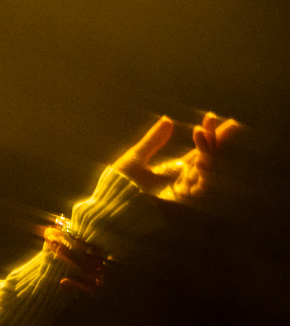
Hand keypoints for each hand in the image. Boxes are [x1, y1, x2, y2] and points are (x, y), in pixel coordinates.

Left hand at [112, 113, 237, 200]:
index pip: (199, 152)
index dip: (208, 136)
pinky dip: (204, 175)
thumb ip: (153, 141)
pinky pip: (201, 190)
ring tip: (199, 132)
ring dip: (208, 152)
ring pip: (207, 172)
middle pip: (208, 159)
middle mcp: (183, 181)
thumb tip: (168, 119)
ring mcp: (184, 193)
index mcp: (173, 171)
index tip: (212, 116)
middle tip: (211, 117)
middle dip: (213, 139)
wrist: (111, 208)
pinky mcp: (182, 205)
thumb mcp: (136, 158)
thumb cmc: (120, 186)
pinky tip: (202, 159)